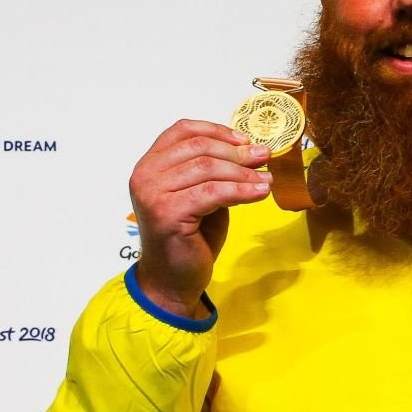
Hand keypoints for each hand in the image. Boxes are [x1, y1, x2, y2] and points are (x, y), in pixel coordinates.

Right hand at [130, 119, 271, 317]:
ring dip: (243, 173)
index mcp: (150, 164)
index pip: (182, 130)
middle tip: (264, 157)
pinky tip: (259, 193)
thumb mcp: (201, 194)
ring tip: (266, 179)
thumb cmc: (188, 238)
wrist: (172, 280)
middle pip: (199, 148)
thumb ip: (214, 171)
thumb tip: (251, 150)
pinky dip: (241, 190)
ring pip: (208, 169)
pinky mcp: (167, 213)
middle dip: (237, 152)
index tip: (245, 140)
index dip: (217, 130)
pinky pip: (213, 193)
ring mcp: (153, 194)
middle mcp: (145, 175)